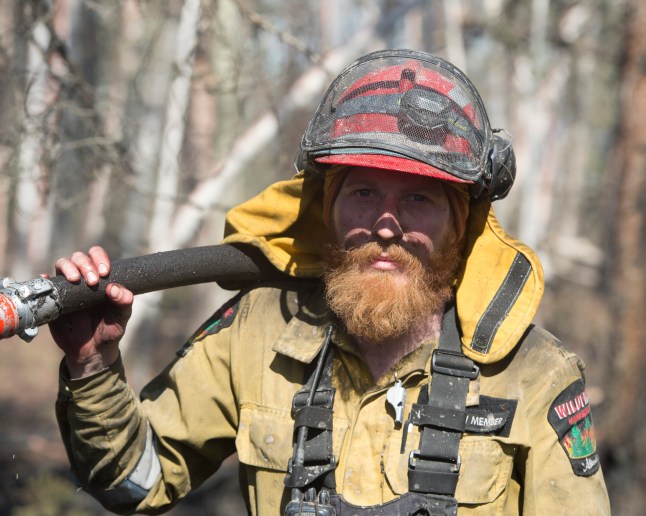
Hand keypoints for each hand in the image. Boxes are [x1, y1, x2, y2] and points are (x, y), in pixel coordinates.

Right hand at [48, 246, 133, 378]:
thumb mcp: (122, 317)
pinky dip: (46, 279)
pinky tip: (48, 279)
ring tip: (75, 280)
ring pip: (61, 265)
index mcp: (101, 278)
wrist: (93, 351)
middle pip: (78, 257)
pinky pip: (45, 285)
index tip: (105, 272)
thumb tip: (114, 287)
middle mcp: (83, 279)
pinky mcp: (54, 300)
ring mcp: (67, 288)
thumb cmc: (110, 329)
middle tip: (93, 281)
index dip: (100, 258)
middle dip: (85, 264)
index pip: (97, 255)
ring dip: (68, 268)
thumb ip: (124, 302)